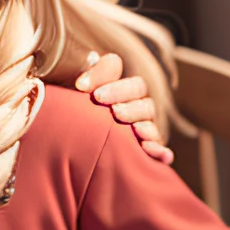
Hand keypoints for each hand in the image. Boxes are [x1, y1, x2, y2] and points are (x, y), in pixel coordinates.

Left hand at [75, 51, 172, 165]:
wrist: (68, 142)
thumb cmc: (74, 111)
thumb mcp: (78, 91)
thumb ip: (89, 77)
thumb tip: (87, 74)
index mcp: (126, 95)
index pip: (134, 86)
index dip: (118, 89)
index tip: (96, 95)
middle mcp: (137, 112)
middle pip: (145, 106)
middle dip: (131, 108)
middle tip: (115, 111)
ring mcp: (143, 133)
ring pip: (151, 128)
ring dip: (146, 128)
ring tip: (136, 130)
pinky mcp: (146, 155)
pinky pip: (161, 153)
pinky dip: (161, 152)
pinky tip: (158, 154)